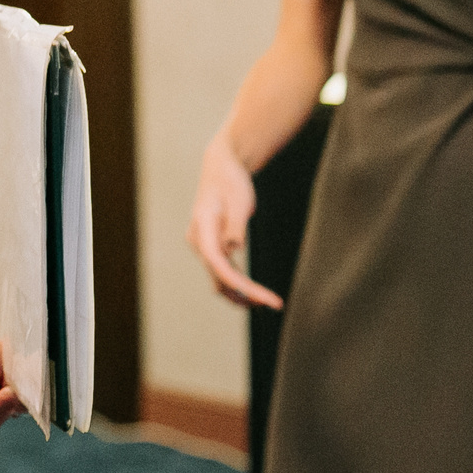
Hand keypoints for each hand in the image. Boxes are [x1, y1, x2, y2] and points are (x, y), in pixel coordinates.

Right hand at [188, 135, 279, 309]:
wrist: (221, 168)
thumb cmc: (231, 182)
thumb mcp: (239, 201)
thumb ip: (235, 226)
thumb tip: (233, 249)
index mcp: (202, 230)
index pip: (219, 266)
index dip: (242, 286)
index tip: (265, 298)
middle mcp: (198, 241)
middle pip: (219, 277)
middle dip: (245, 295)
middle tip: (274, 304)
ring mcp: (203, 245)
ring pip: (219, 279)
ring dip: (241, 293)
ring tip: (267, 302)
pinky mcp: (211, 246)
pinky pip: (222, 271)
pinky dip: (238, 283)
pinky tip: (254, 291)